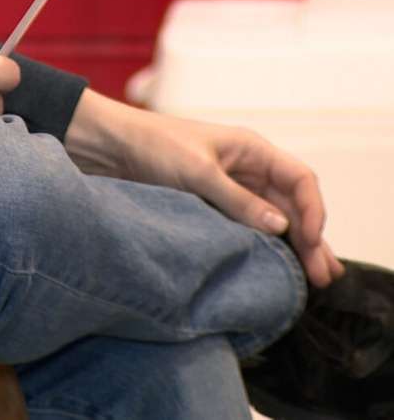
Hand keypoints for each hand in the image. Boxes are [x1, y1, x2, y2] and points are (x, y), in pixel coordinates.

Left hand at [65, 89, 345, 287]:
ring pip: (269, 219)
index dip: (312, 211)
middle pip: (290, 205)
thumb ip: (237, 200)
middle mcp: (244, 168)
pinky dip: (258, 246)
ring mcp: (225, 188)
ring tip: (309, 281)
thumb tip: (281, 227)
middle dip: (309, 238)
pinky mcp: (204, 204)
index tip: (310, 242)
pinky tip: (268, 268)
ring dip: (289, 247)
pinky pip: (242, 227)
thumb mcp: (197, 171)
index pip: (299, 180)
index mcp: (250, 149)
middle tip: (323, 277)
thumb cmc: (149, 144)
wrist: (101, 145)